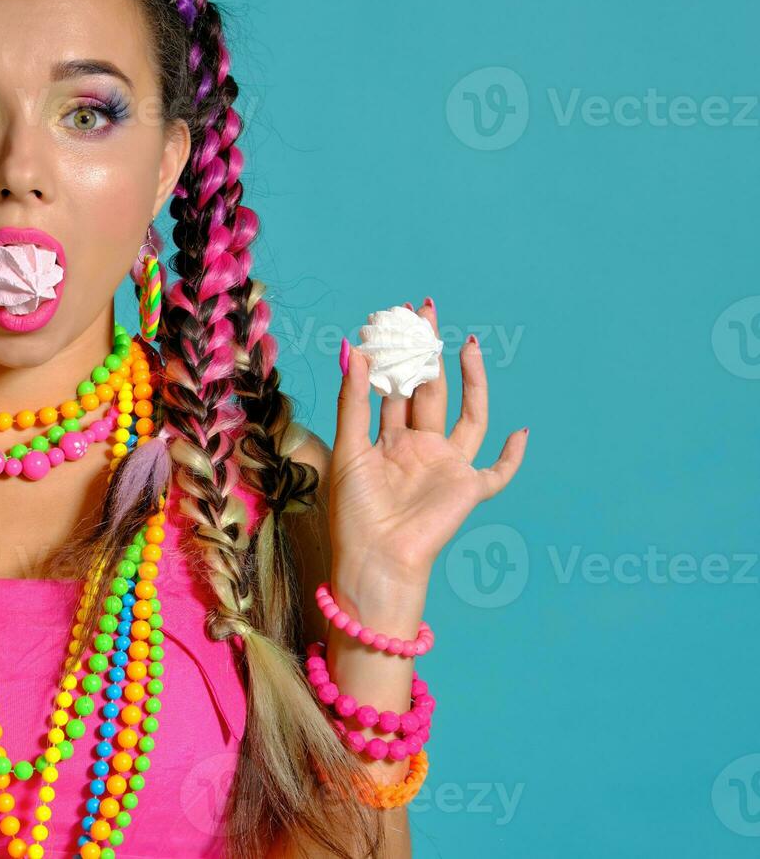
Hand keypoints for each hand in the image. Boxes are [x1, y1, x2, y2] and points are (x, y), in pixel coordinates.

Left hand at [328, 299, 526, 596]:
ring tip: (467, 343)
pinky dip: (513, 456)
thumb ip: (353, 402)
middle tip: (425, 310)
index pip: (393, 388)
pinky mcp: (469, 490)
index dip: (393, 357)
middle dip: (427, 352)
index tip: (392, 320)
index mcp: (388, 440)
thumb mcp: (348, 449)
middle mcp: (420, 448)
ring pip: (468, 415)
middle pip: (429, 390)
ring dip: (471, 381)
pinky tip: (522, 432)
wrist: (375, 559)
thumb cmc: (354, 513)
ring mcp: (447, 467)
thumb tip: (355, 350)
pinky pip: (499, 472)